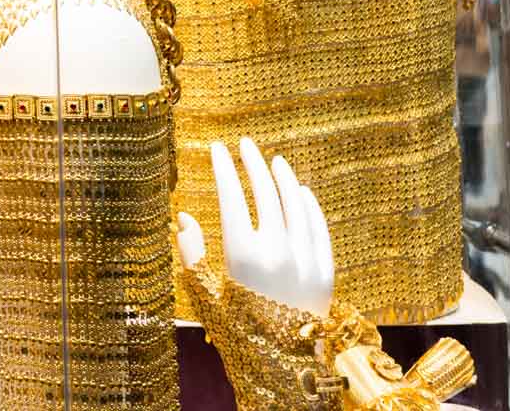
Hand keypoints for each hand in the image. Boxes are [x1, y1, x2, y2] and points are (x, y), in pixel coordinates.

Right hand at [176, 136, 334, 317]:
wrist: (284, 365)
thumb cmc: (236, 329)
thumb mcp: (205, 293)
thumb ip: (192, 253)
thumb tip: (183, 217)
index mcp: (241, 254)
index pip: (231, 197)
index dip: (224, 169)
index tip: (217, 149)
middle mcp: (276, 251)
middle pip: (265, 193)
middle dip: (253, 164)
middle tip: (245, 144)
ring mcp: (304, 259)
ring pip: (296, 205)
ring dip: (284, 178)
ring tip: (274, 160)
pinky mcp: (325, 271)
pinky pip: (319, 228)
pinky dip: (310, 205)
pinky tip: (301, 191)